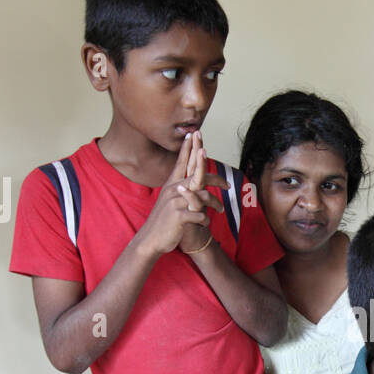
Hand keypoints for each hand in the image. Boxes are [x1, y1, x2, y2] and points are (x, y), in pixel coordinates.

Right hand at [135, 133, 223, 257]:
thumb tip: (194, 181)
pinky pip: (200, 216)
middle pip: (194, 173)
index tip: (193, 134)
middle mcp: (173, 190)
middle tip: (219, 170)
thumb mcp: (171, 201)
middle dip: (206, 166)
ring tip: (221, 210)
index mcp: (172, 185)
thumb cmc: (165, 220)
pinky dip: (205, 220)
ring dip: (215, 204)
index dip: (188, 149)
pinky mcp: (179, 216)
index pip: (181, 163)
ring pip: (203, 197)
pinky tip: (206, 224)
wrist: (152, 239)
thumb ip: (182, 190)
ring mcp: (175, 202)